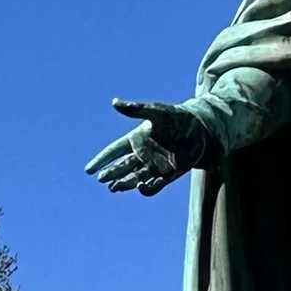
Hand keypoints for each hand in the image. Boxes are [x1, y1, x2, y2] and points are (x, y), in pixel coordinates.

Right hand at [86, 99, 214, 194]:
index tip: (89, 170)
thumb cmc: (176, 117)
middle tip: (102, 180)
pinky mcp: (168, 174)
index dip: (102, 160)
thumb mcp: (156, 112)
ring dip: (125, 183)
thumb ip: (136, 109)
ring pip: (135, 178)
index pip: (114, 151)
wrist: (200, 130)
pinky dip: (147, 188)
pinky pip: (155, 186)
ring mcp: (155, 166)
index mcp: (136, 139)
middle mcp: (143, 154)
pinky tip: (140, 187)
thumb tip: (114, 102)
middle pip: (122, 167)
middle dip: (112, 173)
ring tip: (113, 188)